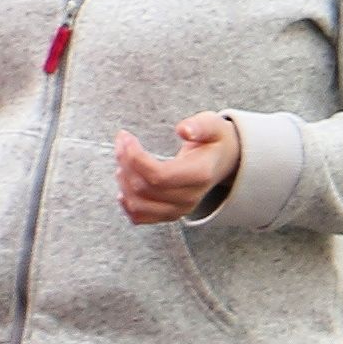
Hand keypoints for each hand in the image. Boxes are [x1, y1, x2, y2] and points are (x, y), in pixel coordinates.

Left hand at [117, 114, 240, 226]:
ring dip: (123, 182)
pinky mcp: (170, 214)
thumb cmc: (213, 141)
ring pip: (138, 205)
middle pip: (144, 188)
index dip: (135, 158)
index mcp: (199, 175)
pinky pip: (140, 218)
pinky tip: (124, 185)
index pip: (159, 176)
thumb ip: (199, 126)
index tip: (126, 137)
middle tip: (122, 142)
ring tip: (123, 161)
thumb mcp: (212, 126)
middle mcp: (189, 197)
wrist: (221, 161)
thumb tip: (184, 130)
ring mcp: (180, 209)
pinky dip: (126, 204)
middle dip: (125, 163)